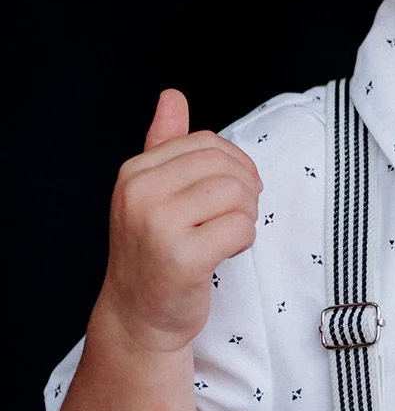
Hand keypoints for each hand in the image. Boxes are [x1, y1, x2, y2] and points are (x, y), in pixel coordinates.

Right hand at [98, 89, 261, 353]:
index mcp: (134, 172)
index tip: (230, 192)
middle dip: (244, 191)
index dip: (234, 164)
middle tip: (231, 217)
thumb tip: (172, 95)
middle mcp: (140, 193)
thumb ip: (165, 144)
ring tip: (223, 236)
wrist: (138, 315)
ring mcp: (157, 225)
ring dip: (244, 217)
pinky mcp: (181, 258)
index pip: (207, 143)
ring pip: (237, 196)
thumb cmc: (156, 250)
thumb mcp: (153, 192)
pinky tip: (222, 254)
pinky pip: (241, 229)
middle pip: (226, 167)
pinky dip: (243, 242)